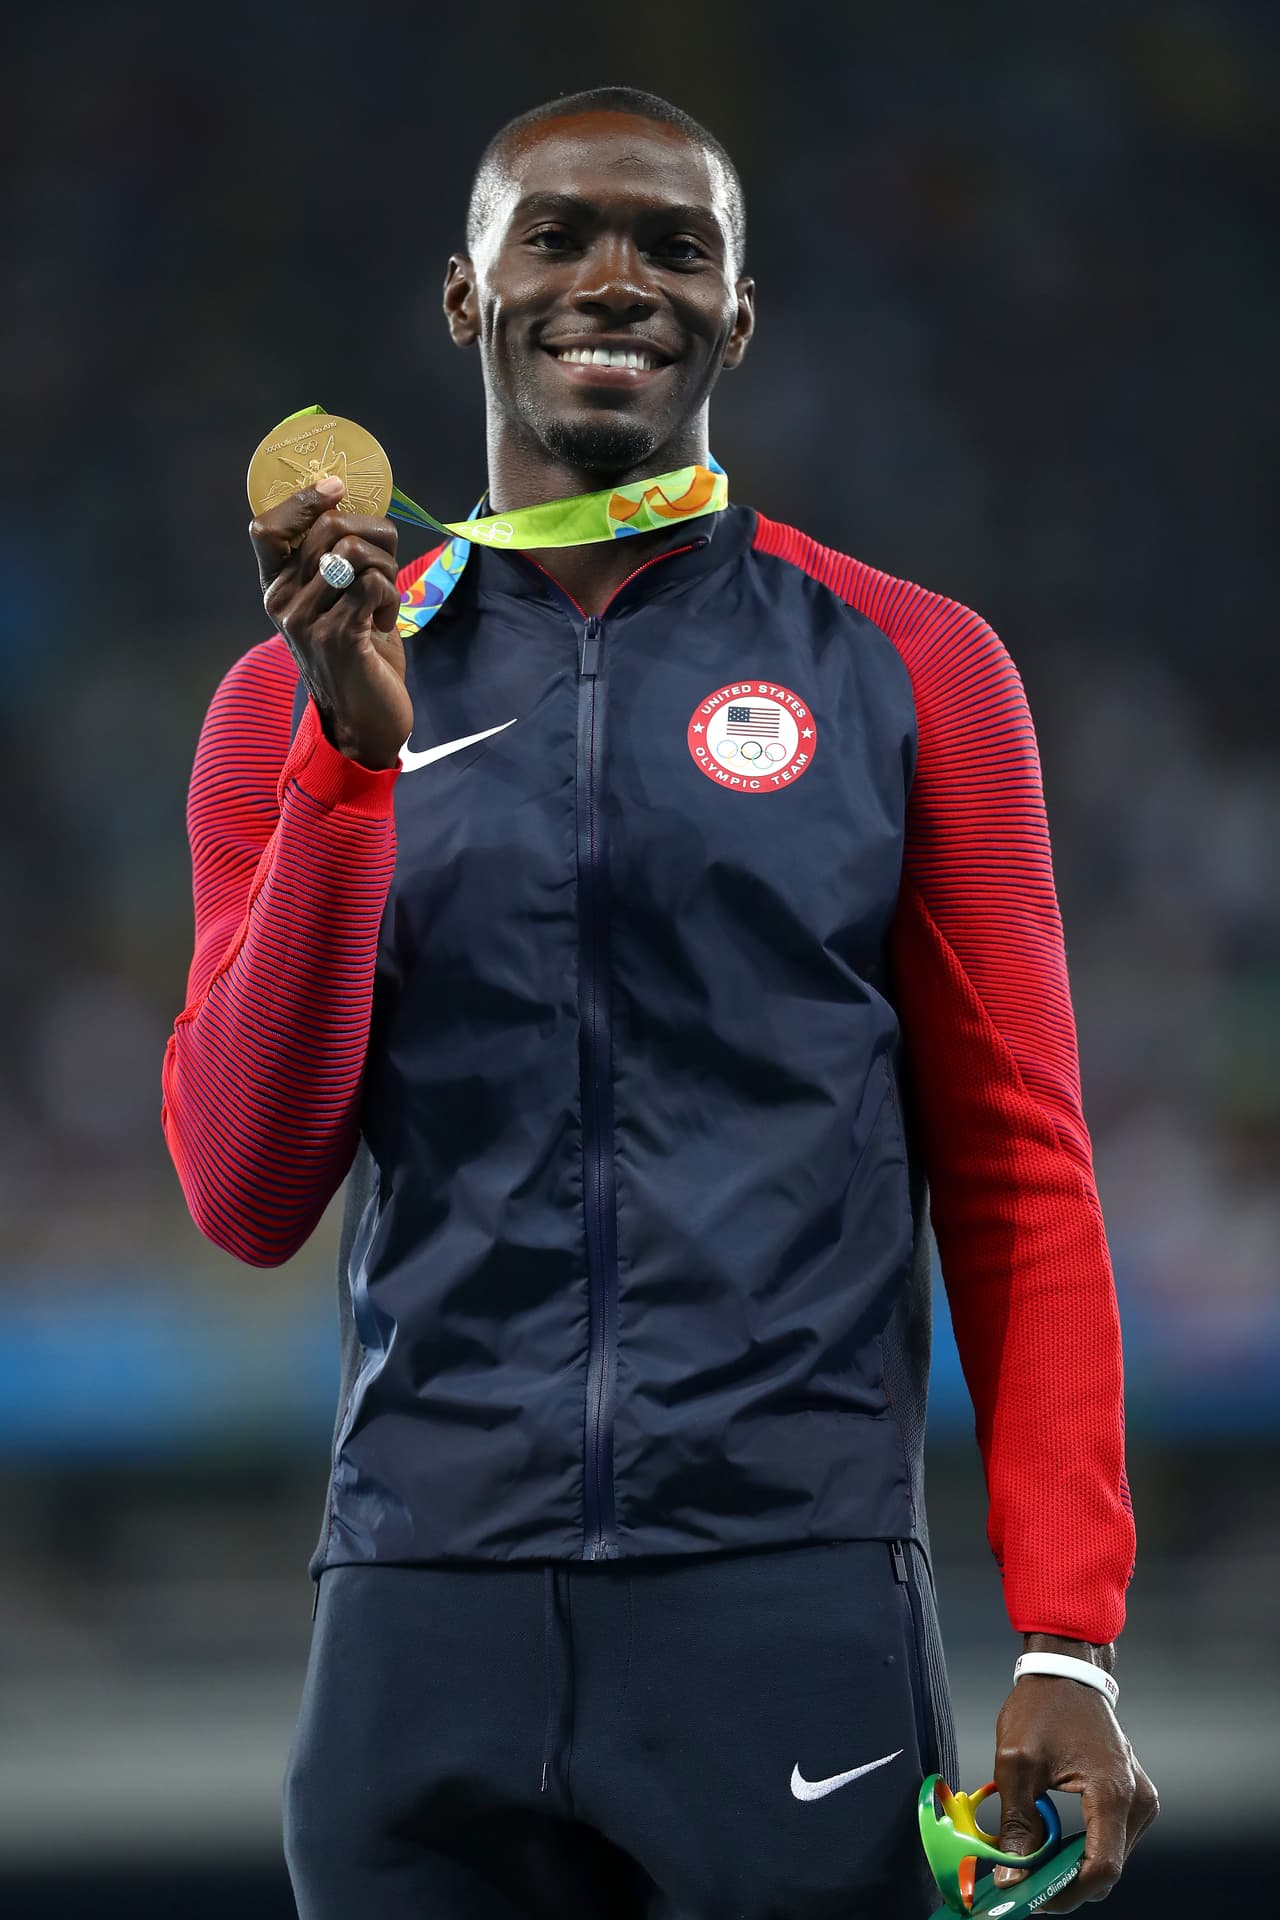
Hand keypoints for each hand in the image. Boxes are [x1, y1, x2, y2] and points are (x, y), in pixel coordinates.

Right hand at [249, 474, 410, 770]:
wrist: (367, 721)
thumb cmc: (360, 655)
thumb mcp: (340, 602)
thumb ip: (338, 560)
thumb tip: (355, 503)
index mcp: (276, 587)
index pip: (266, 526)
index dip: (304, 498)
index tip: (339, 490)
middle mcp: (281, 601)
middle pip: (330, 527)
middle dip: (376, 538)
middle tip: (386, 571)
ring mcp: (304, 620)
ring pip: (354, 552)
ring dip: (387, 570)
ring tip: (385, 601)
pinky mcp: (335, 636)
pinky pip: (372, 583)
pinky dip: (391, 597)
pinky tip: (385, 623)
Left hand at [990, 1668, 1158, 1909]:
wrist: (1065, 1670)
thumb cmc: (1041, 1708)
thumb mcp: (1016, 1764)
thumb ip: (1017, 1824)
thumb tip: (1012, 1878)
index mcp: (1113, 1792)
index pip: (1101, 1868)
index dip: (1067, 1893)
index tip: (1034, 1900)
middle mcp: (1138, 1800)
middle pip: (1108, 1867)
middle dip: (1068, 1883)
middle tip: (1028, 1886)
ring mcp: (1141, 1798)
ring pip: (1111, 1856)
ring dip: (1075, 1867)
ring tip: (1035, 1863)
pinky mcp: (1134, 1796)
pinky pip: (1112, 1837)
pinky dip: (1084, 1848)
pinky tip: (1053, 1843)